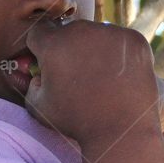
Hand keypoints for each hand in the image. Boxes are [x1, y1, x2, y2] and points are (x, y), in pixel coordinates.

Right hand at [23, 18, 161, 144]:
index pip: (40, 32)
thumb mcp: (39, 107)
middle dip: (69, 48)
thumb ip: (29, 84)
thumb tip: (35, 73)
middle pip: (69, 31)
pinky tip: (119, 75)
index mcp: (52, 44)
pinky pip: (121, 40)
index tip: (49, 62)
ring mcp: (110, 32)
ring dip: (95, 48)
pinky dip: (119, 53)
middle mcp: (80, 31)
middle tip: (78, 75)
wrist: (121, 132)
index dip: (41, 48)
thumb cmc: (76, 122)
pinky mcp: (134, 39)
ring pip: (96, 34)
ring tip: (101, 78)